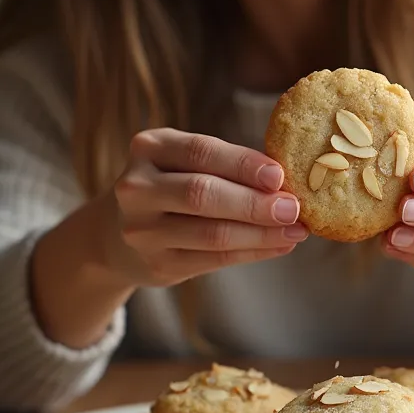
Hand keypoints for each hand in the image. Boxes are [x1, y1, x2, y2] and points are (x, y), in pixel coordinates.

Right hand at [103, 128, 306, 287]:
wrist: (117, 233)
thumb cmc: (171, 186)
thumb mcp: (184, 162)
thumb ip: (226, 164)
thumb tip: (286, 180)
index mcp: (150, 148)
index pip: (200, 152)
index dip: (242, 164)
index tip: (279, 175)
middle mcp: (137, 187)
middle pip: (202, 194)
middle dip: (254, 203)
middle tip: (294, 208)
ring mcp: (143, 230)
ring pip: (210, 233)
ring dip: (260, 233)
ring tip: (296, 230)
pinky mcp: (156, 264)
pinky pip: (213, 260)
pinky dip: (252, 252)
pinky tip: (279, 246)